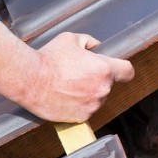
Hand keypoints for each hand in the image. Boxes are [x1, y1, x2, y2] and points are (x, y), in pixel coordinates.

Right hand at [19, 33, 134, 122]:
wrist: (30, 79)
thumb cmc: (48, 58)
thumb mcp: (70, 39)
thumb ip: (89, 41)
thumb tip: (96, 46)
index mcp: (104, 69)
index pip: (128, 71)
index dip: (123, 69)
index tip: (118, 70)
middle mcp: (102, 89)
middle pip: (108, 85)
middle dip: (97, 80)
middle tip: (78, 74)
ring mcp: (92, 105)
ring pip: (97, 99)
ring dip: (88, 94)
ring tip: (68, 85)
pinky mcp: (81, 118)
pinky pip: (86, 111)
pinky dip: (78, 106)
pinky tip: (65, 97)